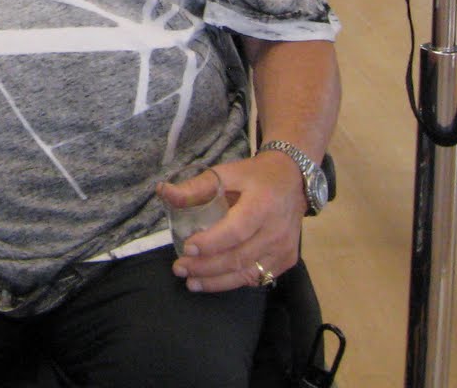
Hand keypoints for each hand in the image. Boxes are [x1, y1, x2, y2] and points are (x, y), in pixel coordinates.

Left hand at [161, 153, 305, 292]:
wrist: (292, 181)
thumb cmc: (254, 177)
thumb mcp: (225, 173)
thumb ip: (195, 187)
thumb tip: (163, 192)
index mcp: (262, 205)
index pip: (236, 231)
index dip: (211, 243)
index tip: (187, 248)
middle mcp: (276, 231)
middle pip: (239, 257)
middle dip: (206, 267)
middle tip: (180, 268)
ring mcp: (284, 249)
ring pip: (248, 273)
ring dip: (217, 281)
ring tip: (191, 282)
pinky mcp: (287, 260)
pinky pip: (258, 277)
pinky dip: (234, 282)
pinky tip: (214, 281)